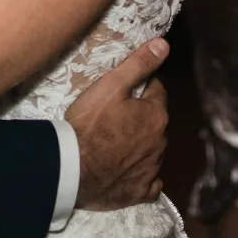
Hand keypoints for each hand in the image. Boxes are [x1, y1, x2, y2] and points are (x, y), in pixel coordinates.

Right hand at [65, 37, 169, 209]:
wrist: (74, 168)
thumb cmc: (90, 123)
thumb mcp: (111, 86)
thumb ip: (138, 65)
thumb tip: (164, 45)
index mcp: (156, 115)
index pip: (157, 92)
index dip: (142, 87)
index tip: (126, 88)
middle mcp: (161, 143)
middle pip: (156, 122)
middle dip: (143, 116)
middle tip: (118, 114)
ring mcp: (152, 170)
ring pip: (153, 150)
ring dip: (143, 144)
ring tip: (118, 141)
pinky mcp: (141, 192)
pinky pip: (151, 183)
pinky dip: (144, 176)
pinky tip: (131, 172)